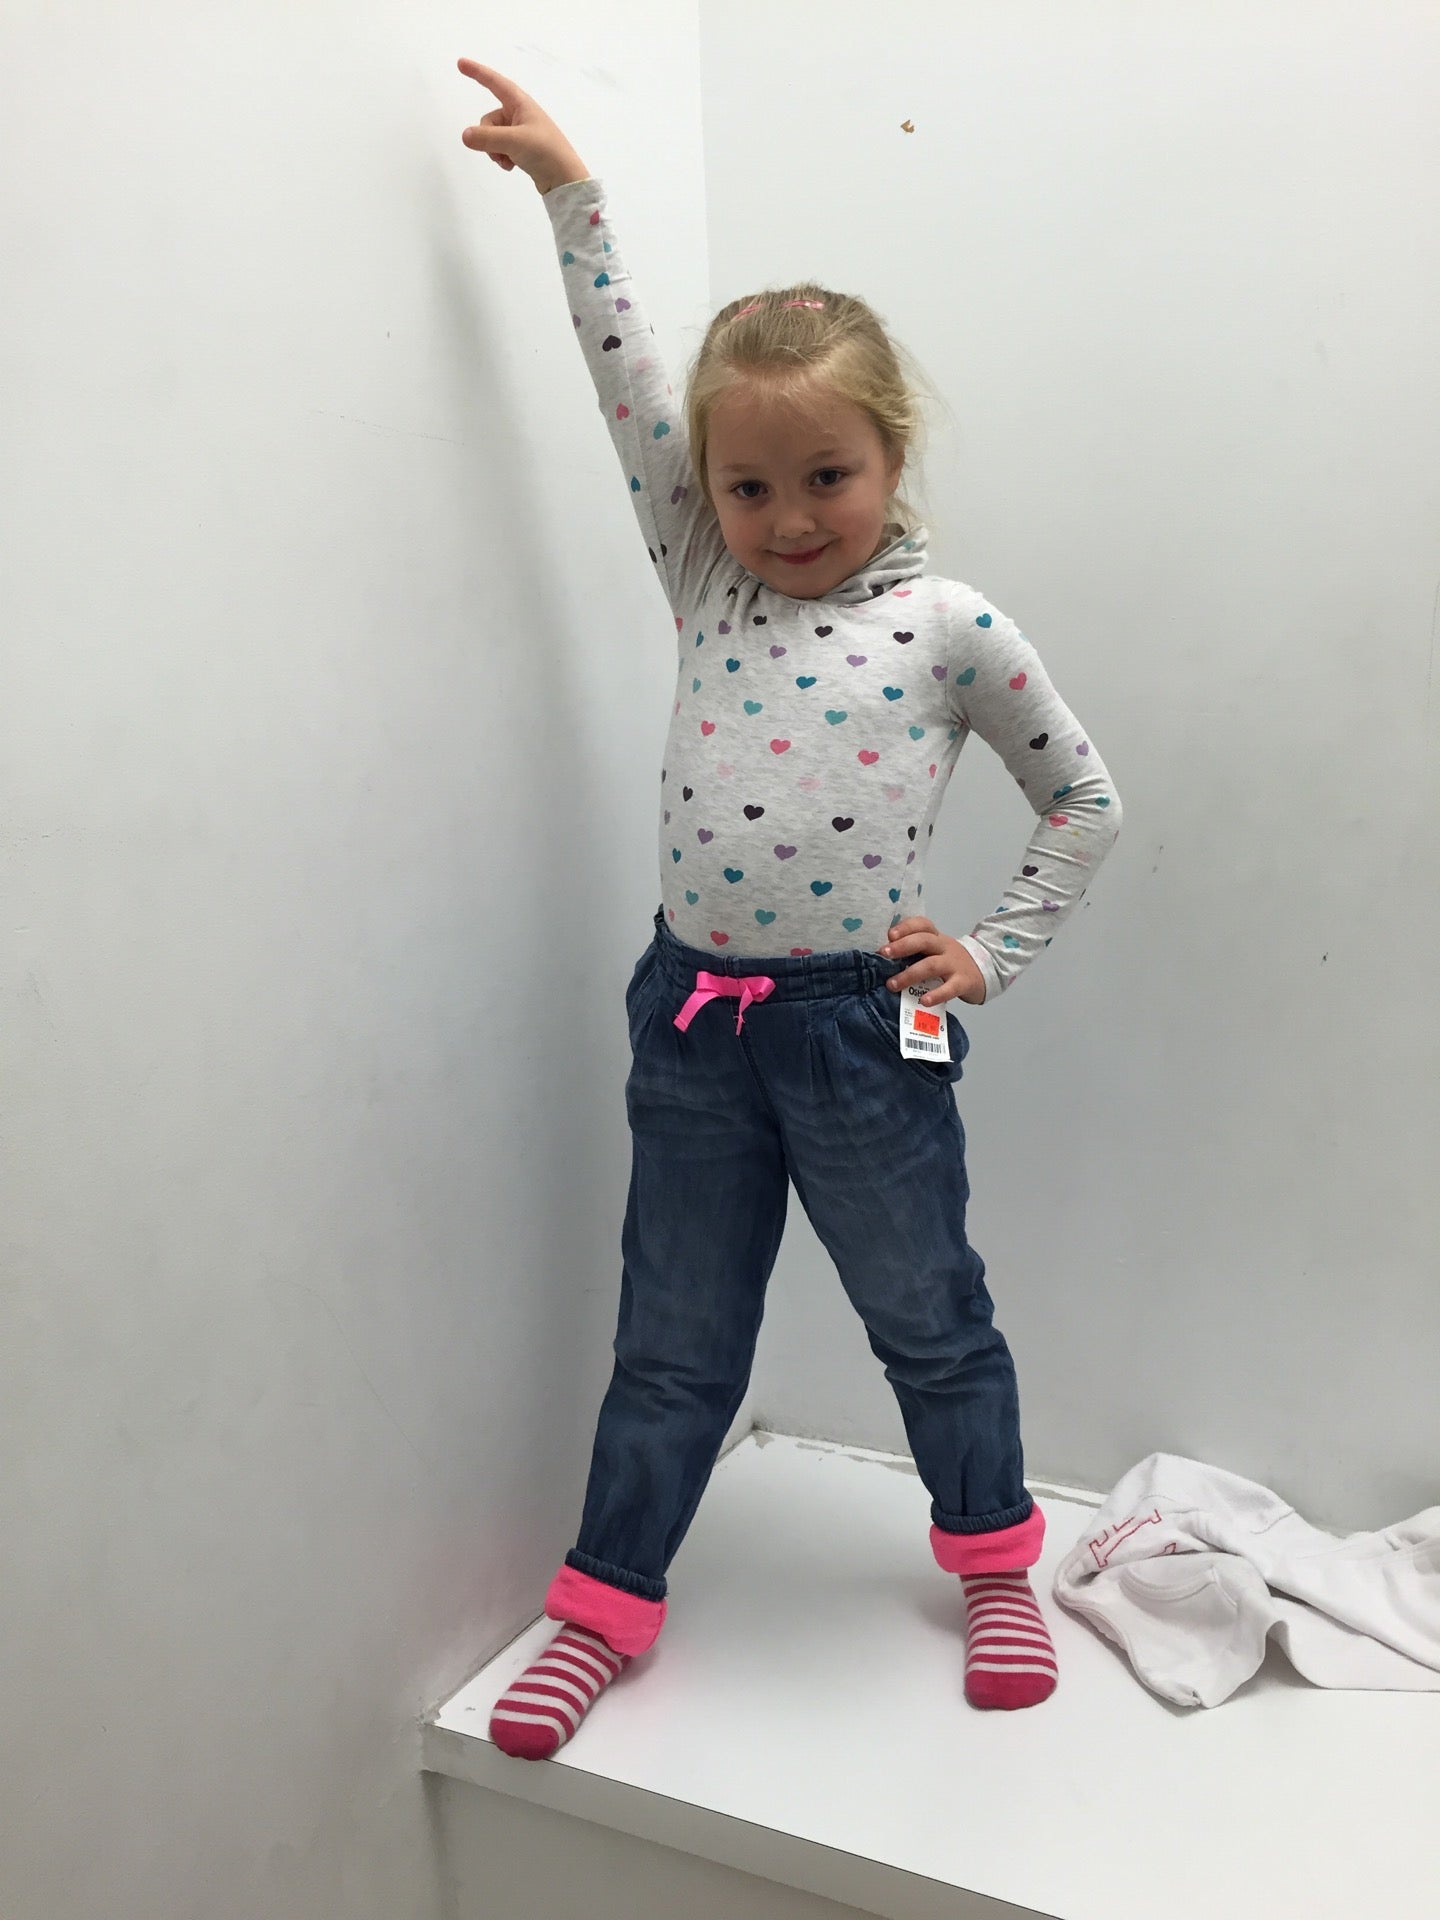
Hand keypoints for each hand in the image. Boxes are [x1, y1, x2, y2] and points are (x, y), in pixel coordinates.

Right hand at [457, 61, 588, 192]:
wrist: (565, 179)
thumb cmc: (545, 152)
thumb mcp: (514, 141)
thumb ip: (487, 138)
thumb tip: (465, 136)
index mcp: (521, 103)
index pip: (495, 83)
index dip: (477, 72)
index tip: (461, 63)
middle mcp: (520, 114)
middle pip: (490, 119)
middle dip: (487, 136)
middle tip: (499, 151)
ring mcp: (521, 132)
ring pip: (493, 136)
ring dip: (494, 150)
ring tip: (507, 161)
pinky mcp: (522, 149)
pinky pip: (501, 148)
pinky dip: (501, 157)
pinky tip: (511, 167)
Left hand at [878, 917, 986, 1006]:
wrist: (985, 970)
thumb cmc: (950, 962)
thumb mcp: (935, 951)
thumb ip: (915, 952)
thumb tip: (882, 961)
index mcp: (936, 937)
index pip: (922, 924)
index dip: (905, 927)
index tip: (889, 935)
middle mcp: (944, 947)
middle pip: (924, 940)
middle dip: (902, 946)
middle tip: (883, 954)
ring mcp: (954, 964)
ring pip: (931, 965)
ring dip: (909, 975)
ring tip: (892, 985)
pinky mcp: (963, 982)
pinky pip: (949, 988)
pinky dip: (936, 995)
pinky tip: (923, 1001)